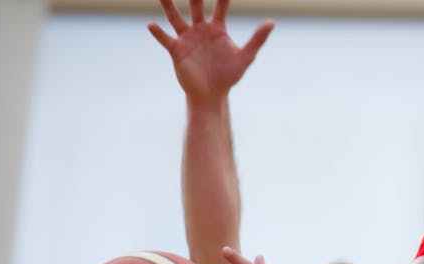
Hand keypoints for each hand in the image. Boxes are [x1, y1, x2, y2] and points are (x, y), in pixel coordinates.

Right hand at [148, 0, 273, 99]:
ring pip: (176, 18)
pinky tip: (151, 25)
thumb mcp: (245, 56)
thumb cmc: (228, 75)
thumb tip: (272, 22)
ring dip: (169, 6)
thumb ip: (257, 39)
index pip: (220, 5)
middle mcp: (200, 29)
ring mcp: (187, 38)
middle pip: (196, 5)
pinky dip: (159, 33)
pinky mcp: (177, 51)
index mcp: (217, 28)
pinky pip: (166, 40)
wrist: (211, 95)